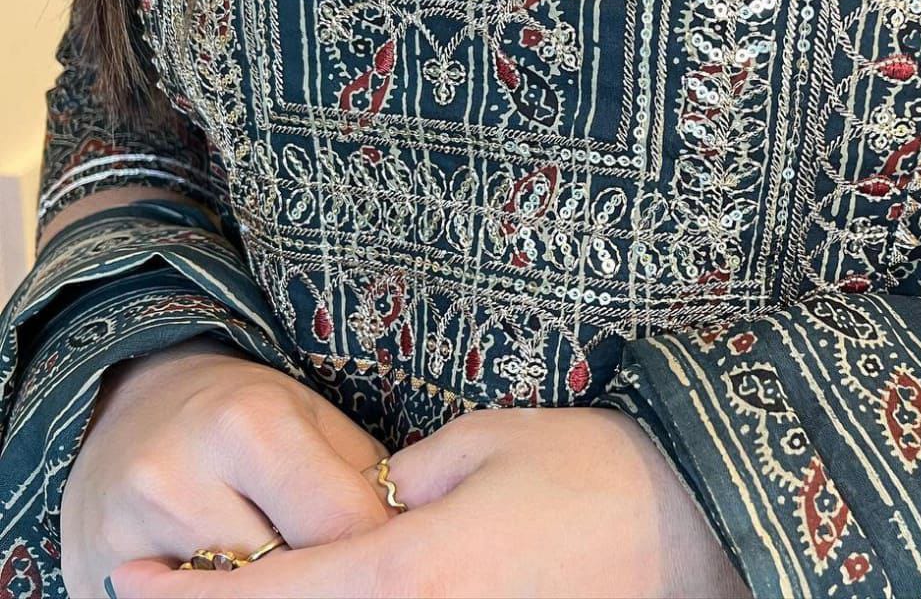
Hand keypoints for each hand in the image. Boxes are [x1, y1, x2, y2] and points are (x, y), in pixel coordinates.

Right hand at [60, 336, 390, 598]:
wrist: (130, 407)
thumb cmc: (242, 413)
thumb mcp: (311, 417)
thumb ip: (360, 478)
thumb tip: (407, 534)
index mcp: (246, 423)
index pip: (335, 523)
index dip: (375, 545)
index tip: (396, 551)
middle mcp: (177, 478)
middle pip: (283, 575)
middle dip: (326, 574)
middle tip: (353, 566)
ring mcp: (128, 535)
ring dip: (277, 587)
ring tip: (302, 567)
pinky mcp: (96, 576)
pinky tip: (243, 580)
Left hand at [110, 407, 749, 598]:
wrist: (689, 532)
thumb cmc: (586, 473)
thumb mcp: (479, 445)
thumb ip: (398, 485)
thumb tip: (368, 510)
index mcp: (404, 572)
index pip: (270, 594)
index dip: (187, 595)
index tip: (124, 580)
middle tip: (160, 590)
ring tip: (243, 582)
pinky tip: (341, 586)